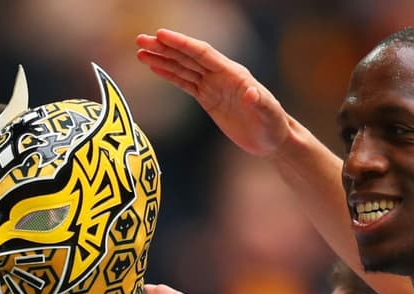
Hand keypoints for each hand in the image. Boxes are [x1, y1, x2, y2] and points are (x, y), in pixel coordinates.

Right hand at [135, 28, 291, 157]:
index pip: (203, 54)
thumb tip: (251, 92)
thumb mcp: (269, 116)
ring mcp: (213, 85)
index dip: (182, 44)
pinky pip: (184, 83)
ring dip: (162, 59)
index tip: (161, 35)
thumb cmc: (273, 126)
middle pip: (188, 57)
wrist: (271, 139)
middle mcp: (221, 75)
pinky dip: (168, 74)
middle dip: (164, 48)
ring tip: (140, 52)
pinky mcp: (207, 98)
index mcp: (233, 74)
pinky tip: (154, 68)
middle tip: (141, 40)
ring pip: (183, 67)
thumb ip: (260, 104)